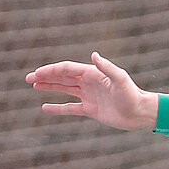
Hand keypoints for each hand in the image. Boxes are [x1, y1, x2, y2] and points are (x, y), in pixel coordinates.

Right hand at [26, 52, 160, 131]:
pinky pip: (70, 108)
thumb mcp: (120, 79)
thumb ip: (107, 67)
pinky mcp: (90, 110)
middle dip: (45, 77)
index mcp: (93, 73)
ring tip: (34, 86)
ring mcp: (88, 96)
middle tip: (28, 78)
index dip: (51, 70)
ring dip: (49, 87)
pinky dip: (58, 108)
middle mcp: (88, 82)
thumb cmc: (131, 94)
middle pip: (62, 77)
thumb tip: (93, 55)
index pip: (67, 69)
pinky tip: (45, 107)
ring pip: (64, 90)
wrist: (139, 113)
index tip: (37, 73)